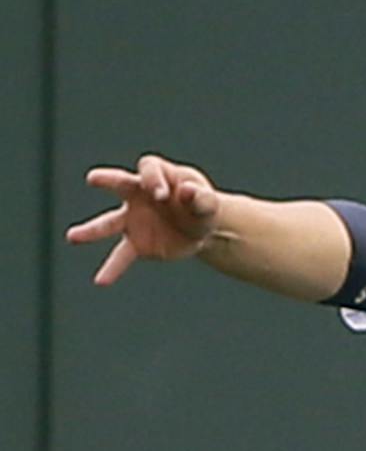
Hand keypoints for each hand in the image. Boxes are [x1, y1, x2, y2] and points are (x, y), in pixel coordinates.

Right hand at [65, 154, 222, 285]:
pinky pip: (122, 256)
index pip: (149, 169)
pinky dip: (113, 268)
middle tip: (93, 178)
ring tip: (72, 237)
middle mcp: (138, 194)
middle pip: (120, 183)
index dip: (153, 180)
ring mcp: (134, 219)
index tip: (163, 195)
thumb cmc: (201, 205)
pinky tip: (101, 281)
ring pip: (109, 223)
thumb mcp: (207, 201)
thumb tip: (188, 192)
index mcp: (158, 175)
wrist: (203, 228)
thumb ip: (200, 197)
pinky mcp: (138, 242)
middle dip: (108, 180)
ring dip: (92, 230)